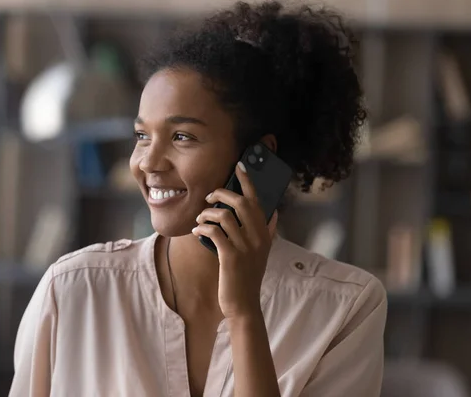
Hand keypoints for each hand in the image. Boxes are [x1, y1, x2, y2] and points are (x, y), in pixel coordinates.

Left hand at [192, 161, 277, 319]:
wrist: (243, 305)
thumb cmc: (248, 276)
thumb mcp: (261, 253)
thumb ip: (267, 232)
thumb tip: (273, 213)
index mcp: (264, 234)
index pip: (257, 200)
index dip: (248, 181)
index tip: (240, 165)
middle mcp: (257, 238)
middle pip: (240, 203)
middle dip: (221, 194)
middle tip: (209, 197)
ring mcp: (244, 247)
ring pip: (224, 216)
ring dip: (207, 213)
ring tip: (200, 218)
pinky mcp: (229, 257)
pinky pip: (213, 232)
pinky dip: (202, 228)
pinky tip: (196, 231)